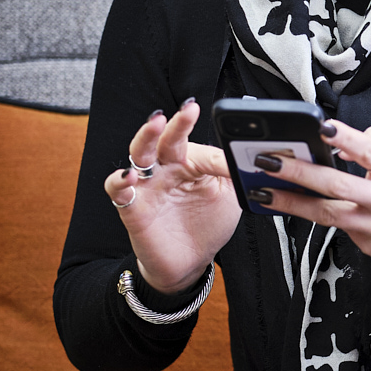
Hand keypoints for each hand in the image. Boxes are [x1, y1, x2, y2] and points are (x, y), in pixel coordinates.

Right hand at [103, 100, 240, 293]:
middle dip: (177, 123)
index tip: (237, 150)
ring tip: (155, 124)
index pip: (202, 149)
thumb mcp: (229, 196)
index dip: (219, 152)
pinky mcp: (132, 208)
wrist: (190, 261)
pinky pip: (118, 190)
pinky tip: (130, 176)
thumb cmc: (208, 223)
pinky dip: (119, 181)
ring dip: (145, 137)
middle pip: (166, 139)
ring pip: (139, 153)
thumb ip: (237, 175)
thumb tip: (253, 159)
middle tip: (189, 109)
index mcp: (192, 163)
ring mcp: (148, 186)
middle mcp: (167, 169)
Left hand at [245, 119, 370, 274]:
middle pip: (337, 185)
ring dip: (292, 202)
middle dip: (297, 172)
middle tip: (267, 161)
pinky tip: (304, 209)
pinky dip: (325, 218)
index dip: (345, 139)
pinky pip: (345, 230)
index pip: (370, 150)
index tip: (320, 128)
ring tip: (264, 191)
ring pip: (328, 214)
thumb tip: (352, 140)